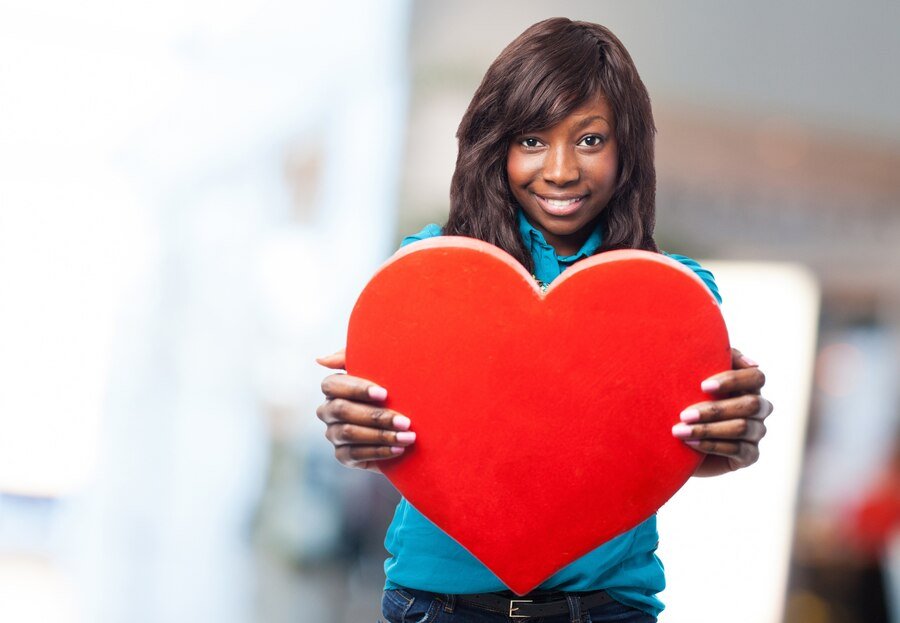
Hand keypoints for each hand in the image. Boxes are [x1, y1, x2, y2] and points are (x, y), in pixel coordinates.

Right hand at [315, 348, 415, 471]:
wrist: (403, 422)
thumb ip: (349, 356)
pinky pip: (355, 455)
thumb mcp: (376, 368)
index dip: (357, 389)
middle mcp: (328, 411)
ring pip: (349, 433)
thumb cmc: (389, 388)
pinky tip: (399, 449)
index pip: (332, 385)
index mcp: (333, 388)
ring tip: (407, 436)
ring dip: (381, 435)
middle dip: (376, 416)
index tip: (385, 393)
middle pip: (343, 411)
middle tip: (405, 421)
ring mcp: (334, 434)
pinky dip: (379, 452)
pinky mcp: (342, 455)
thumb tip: (320, 360)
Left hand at [672, 348, 773, 475]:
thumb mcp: (699, 374)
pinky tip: (691, 443)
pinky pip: (738, 450)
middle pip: (751, 405)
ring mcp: (756, 432)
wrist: (676, 436)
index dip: (733, 380)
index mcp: (750, 386)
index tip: (702, 386)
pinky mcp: (750, 455)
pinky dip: (712, 445)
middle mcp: (759, 409)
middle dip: (715, 409)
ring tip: (679, 431)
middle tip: (684, 414)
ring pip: (741, 428)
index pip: (756, 377)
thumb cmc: (688, 396)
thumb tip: (753, 363)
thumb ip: (721, 357)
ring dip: (707, 429)